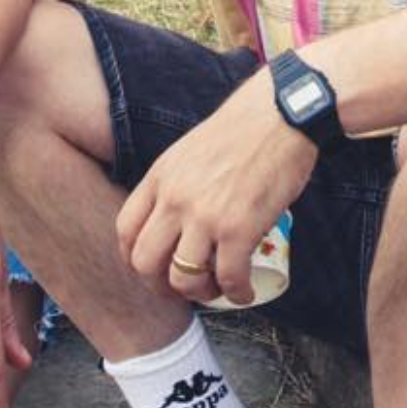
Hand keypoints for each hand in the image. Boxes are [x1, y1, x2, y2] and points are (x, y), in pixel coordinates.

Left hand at [116, 75, 316, 306]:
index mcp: (160, 177)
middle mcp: (174, 199)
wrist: (281, 114)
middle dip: (161, 285)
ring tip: (218, 288)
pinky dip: (236, 293)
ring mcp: (205, 216)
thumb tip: (183, 218)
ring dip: (199, 292)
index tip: (154, 268)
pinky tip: (245, 292)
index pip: (125, 230)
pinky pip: (229, 278)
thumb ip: (178, 183)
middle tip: (184, 286)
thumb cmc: (244, 129)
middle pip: (144, 262)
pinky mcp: (239, 229)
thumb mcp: (191, 151)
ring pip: (182, 278)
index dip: (135, 259)